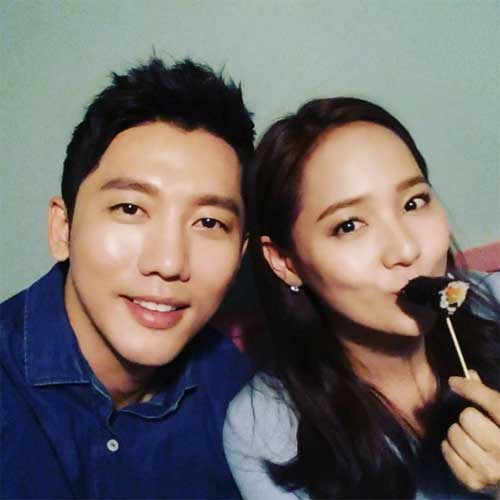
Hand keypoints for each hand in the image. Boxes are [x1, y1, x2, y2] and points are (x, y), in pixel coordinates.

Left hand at [441, 370, 499, 494]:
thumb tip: (469, 374)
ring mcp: (491, 470)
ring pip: (455, 433)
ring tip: (470, 439)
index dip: (471, 388)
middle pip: (468, 417)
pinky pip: (447, 451)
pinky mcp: (474, 481)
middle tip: (476, 425)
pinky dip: (450, 448)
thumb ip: (488, 397)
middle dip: (468, 418)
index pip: (493, 403)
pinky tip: (463, 451)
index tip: (454, 381)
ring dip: (458, 433)